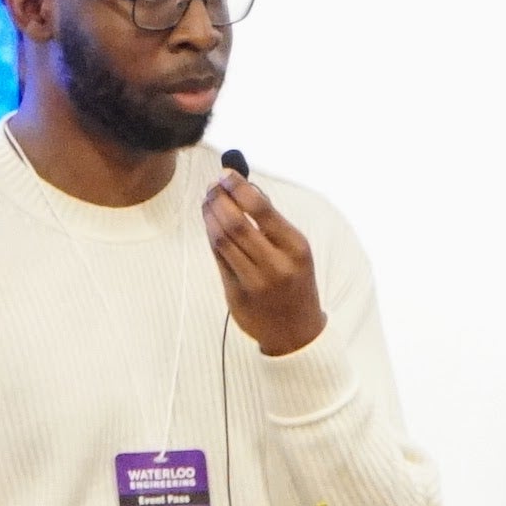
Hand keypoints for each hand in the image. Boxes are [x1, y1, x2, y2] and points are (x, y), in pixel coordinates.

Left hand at [206, 170, 325, 357]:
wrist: (296, 332)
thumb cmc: (296, 282)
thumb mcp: (297, 251)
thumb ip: (273, 222)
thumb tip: (247, 187)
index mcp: (297, 248)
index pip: (262, 210)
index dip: (239, 188)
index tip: (225, 173)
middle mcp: (276, 265)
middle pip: (236, 224)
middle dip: (219, 199)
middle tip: (211, 184)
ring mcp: (255, 282)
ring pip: (222, 240)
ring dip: (210, 215)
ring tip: (208, 199)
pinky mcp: (236, 295)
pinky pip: (218, 258)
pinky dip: (211, 235)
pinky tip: (209, 222)